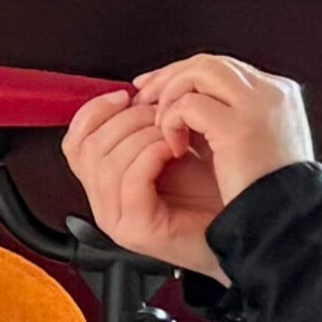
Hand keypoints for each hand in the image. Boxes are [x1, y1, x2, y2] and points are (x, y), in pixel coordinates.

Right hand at [63, 90, 229, 277]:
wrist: (246, 224)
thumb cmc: (216, 190)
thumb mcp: (172, 146)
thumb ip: (146, 124)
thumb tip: (136, 91)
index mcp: (105, 183)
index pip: (75, 143)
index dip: (93, 112)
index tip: (124, 94)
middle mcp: (104, 204)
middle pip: (87, 149)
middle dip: (123, 119)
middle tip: (158, 111)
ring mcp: (118, 220)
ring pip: (105, 162)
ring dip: (139, 134)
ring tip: (171, 129)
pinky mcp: (138, 230)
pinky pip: (130, 180)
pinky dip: (151, 154)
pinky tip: (174, 148)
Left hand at [134, 54, 314, 207]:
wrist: (288, 223)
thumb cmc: (267, 192)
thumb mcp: (253, 143)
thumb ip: (227, 116)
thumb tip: (182, 101)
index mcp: (279, 95)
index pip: (223, 68)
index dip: (185, 74)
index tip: (156, 88)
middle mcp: (272, 93)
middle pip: (209, 63)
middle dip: (169, 76)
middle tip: (143, 97)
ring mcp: (257, 106)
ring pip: (198, 72)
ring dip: (169, 95)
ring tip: (158, 124)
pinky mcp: (237, 127)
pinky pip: (188, 105)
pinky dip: (172, 121)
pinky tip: (174, 147)